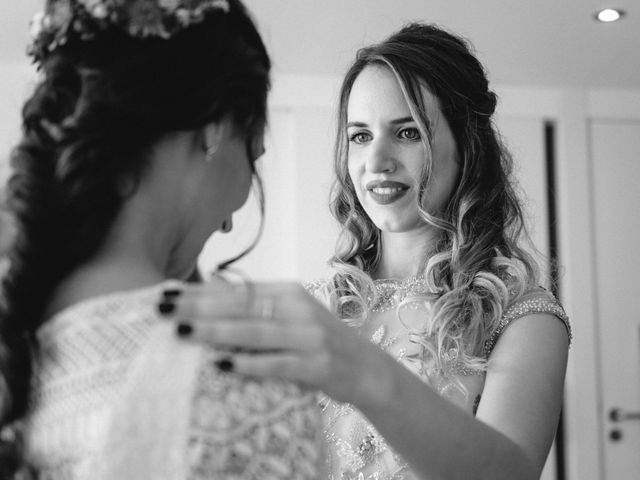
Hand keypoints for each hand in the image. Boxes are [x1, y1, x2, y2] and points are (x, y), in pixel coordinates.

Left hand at [158, 281, 385, 404]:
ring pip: (255, 332)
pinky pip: (277, 364)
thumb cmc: (318, 340)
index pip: (237, 290)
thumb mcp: (290, 314)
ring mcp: (309, 337)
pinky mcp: (317, 365)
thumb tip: (209, 288)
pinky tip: (222, 365)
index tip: (166, 292)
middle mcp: (299, 309)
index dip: (200, 292)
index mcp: (289, 292)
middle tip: (162, 308)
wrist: (365, 367)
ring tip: (181, 333)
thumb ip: (256, 303)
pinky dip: (249, 364)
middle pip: (241, 306)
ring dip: (215, 332)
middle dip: (198, 307)